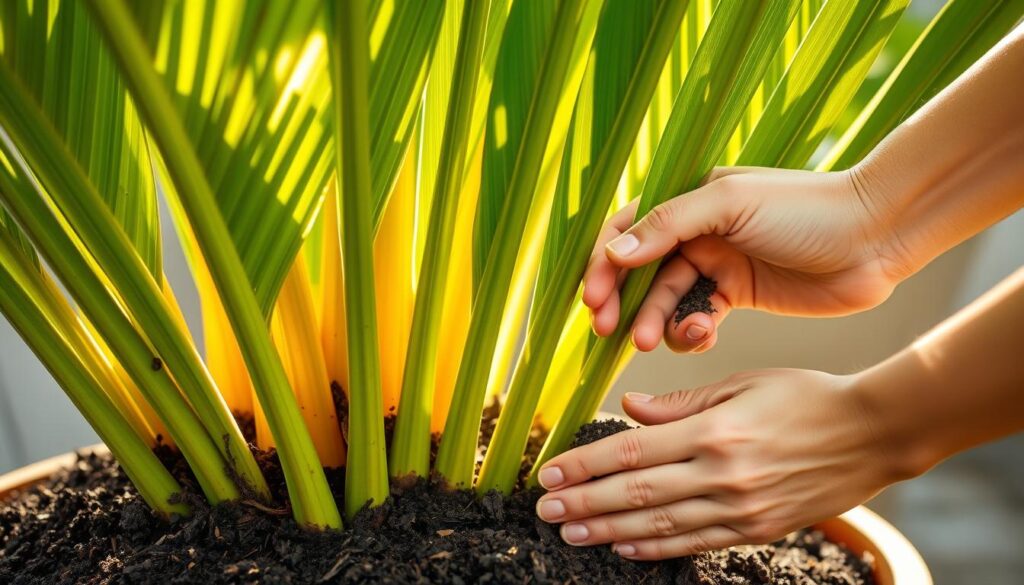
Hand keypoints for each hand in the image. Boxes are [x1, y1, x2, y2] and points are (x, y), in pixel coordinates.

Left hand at [534, 369, 914, 559]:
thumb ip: (681, 402)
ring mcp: (739, 507)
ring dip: (607, 530)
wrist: (872, 434)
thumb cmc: (805, 397)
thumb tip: (630, 408)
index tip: (550, 472)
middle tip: (545, 510)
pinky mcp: (756, 529)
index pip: (631, 451)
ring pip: (658, 524)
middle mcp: (721, 473)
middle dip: (584, 502)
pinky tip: (623, 546)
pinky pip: (694, 542)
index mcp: (713, 430)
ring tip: (570, 533)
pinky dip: (655, 547)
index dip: (585, 464)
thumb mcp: (742, 383)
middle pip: (635, 492)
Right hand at [583, 167, 906, 352]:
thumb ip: (668, 225)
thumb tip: (613, 252)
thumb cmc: (805, 208)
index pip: (628, 230)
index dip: (604, 263)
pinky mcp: (739, 296)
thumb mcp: (730, 205)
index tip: (592, 298)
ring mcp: (718, 264)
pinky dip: (692, 332)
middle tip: (607, 331)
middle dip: (621, 301)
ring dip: (655, 321)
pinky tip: (703, 336)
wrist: (876, 237)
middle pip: (640, 270)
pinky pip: (698, 318)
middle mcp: (697, 231)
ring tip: (654, 342)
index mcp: (690, 198)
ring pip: (666, 300)